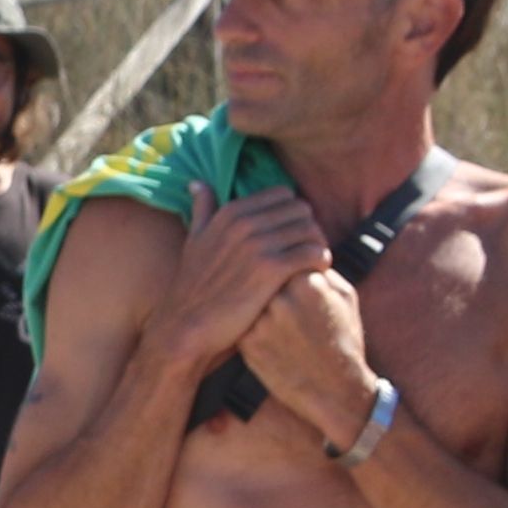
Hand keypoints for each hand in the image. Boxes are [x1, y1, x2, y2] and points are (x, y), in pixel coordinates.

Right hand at [159, 183, 331, 374]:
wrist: (186, 326)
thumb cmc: (193, 287)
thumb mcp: (194, 239)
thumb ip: (202, 208)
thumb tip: (197, 182)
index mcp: (230, 212)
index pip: (282, 194)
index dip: (291, 212)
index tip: (291, 232)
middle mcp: (245, 223)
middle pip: (300, 209)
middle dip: (308, 226)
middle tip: (307, 247)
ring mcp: (258, 245)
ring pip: (310, 229)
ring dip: (317, 243)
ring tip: (314, 261)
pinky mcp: (271, 271)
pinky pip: (313, 253)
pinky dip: (321, 261)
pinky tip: (316, 272)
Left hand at [234, 264, 382, 443]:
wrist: (335, 390)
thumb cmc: (345, 341)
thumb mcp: (346, 296)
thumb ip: (322, 269)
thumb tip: (302, 250)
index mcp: (308, 281)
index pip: (285, 254)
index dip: (287, 264)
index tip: (290, 275)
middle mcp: (282, 299)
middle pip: (263, 272)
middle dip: (267, 279)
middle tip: (278, 294)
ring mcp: (262, 321)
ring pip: (249, 295)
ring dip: (255, 299)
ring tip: (277, 317)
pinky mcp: (248, 343)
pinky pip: (240, 319)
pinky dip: (248, 321)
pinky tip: (266, 332)